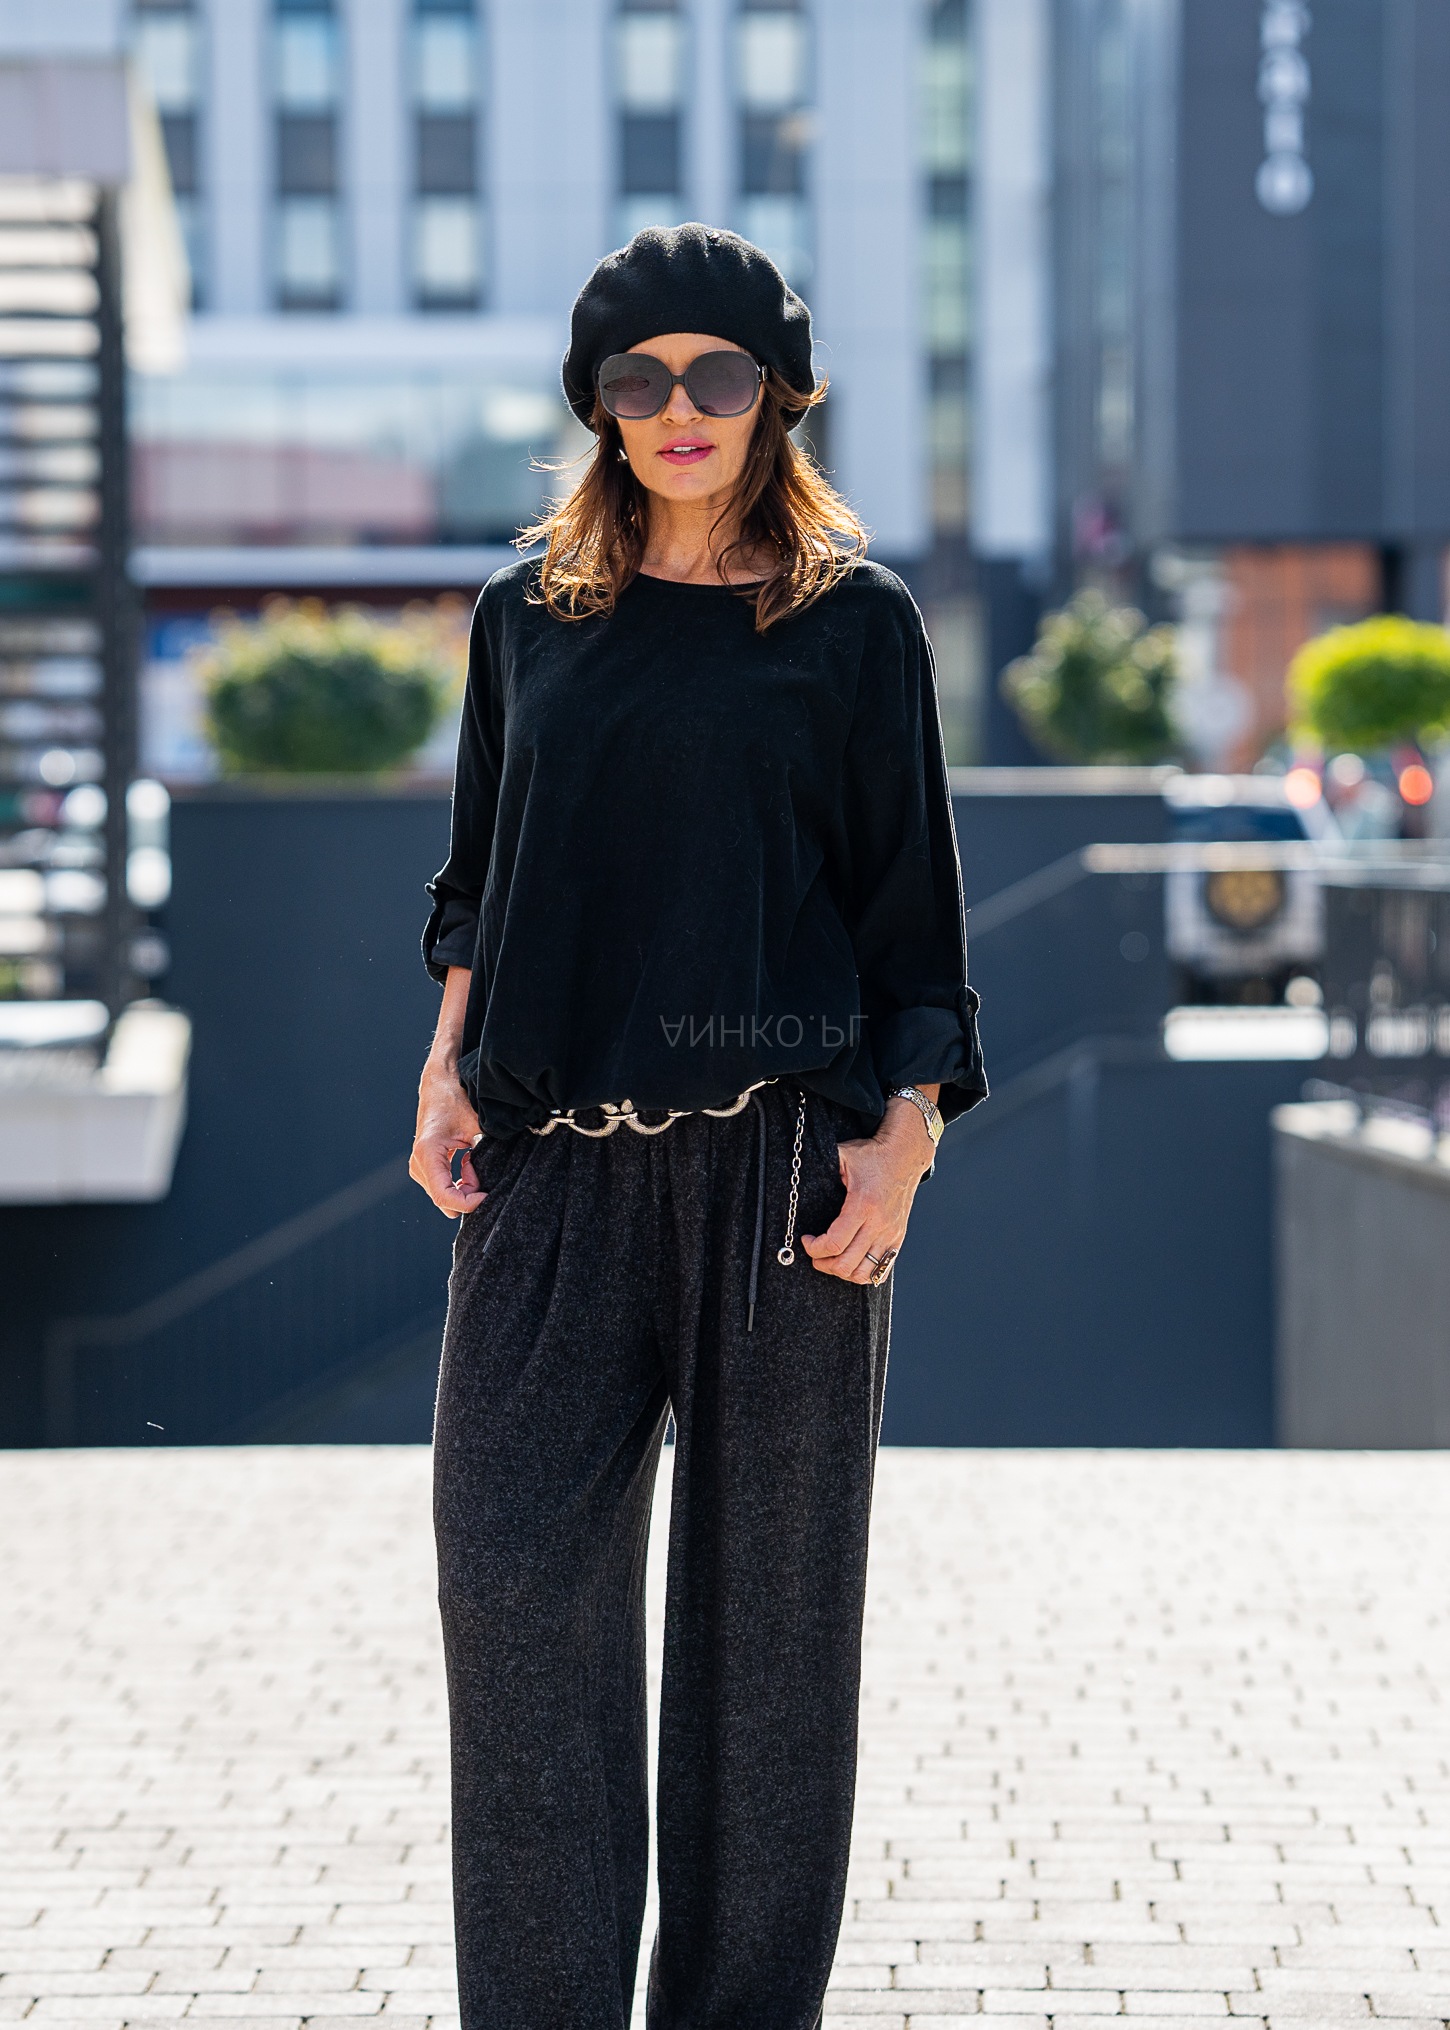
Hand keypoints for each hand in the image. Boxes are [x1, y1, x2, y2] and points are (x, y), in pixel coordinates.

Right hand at [410, 1060, 484, 1217]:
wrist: (438, 1085)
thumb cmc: (455, 1099)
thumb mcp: (476, 1123)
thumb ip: (487, 1150)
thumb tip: (504, 1174)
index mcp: (428, 1153)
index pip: (444, 1196)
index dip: (468, 1204)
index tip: (487, 1196)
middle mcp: (418, 1164)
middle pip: (445, 1201)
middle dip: (468, 1195)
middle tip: (483, 1171)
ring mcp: (419, 1168)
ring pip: (446, 1196)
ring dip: (465, 1187)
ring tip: (473, 1161)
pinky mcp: (424, 1168)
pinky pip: (444, 1188)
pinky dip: (460, 1182)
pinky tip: (468, 1162)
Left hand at [800, 1097, 935, 1283]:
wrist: (906, 1155)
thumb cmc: (873, 1155)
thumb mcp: (843, 1154)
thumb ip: (820, 1166)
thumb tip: (797, 1176)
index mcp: (863, 1205)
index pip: (835, 1243)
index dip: (814, 1248)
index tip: (806, 1239)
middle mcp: (879, 1224)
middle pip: (847, 1264)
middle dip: (823, 1263)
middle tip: (815, 1253)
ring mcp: (891, 1234)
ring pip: (863, 1273)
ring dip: (842, 1272)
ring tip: (831, 1260)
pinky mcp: (898, 1238)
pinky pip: (881, 1271)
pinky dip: (863, 1273)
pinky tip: (851, 1261)